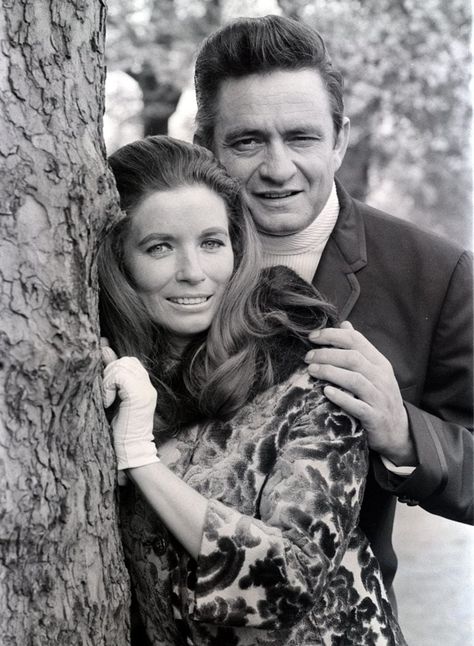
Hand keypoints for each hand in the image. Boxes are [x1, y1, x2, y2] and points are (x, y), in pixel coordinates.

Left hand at [102, 346, 159, 470]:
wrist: (130, 450)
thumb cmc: (119, 428)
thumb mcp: (113, 396)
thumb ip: (111, 374)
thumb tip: (104, 346)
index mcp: (144, 385)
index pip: (129, 360)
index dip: (113, 362)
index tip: (104, 372)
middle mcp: (148, 385)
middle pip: (125, 360)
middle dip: (109, 373)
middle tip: (105, 393)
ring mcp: (146, 389)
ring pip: (120, 366)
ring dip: (107, 381)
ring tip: (106, 399)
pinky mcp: (139, 395)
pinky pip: (119, 377)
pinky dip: (108, 387)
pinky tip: (108, 402)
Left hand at [304, 321, 414, 465]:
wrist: (398, 430)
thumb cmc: (379, 396)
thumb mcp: (374, 370)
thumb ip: (359, 348)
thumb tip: (344, 324)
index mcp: (380, 362)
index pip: (356, 340)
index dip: (332, 335)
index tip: (312, 336)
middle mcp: (382, 377)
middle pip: (353, 358)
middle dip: (326, 354)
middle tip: (307, 356)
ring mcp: (379, 397)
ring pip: (354, 380)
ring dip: (330, 372)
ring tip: (311, 370)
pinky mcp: (374, 417)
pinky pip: (357, 406)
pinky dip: (340, 397)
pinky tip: (325, 392)